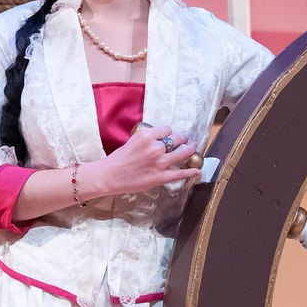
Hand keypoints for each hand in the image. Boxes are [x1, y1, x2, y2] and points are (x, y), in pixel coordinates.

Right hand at [84, 125, 201, 196]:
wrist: (110, 175)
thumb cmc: (118, 159)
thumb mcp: (132, 141)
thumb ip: (147, 139)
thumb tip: (158, 140)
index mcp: (147, 136)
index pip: (167, 129)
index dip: (169, 132)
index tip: (170, 135)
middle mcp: (155, 147)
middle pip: (177, 139)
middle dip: (182, 139)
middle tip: (184, 140)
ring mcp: (160, 162)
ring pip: (182, 153)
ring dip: (190, 149)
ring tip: (193, 147)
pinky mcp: (161, 176)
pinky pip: (180, 173)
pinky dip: (190, 172)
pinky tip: (197, 170)